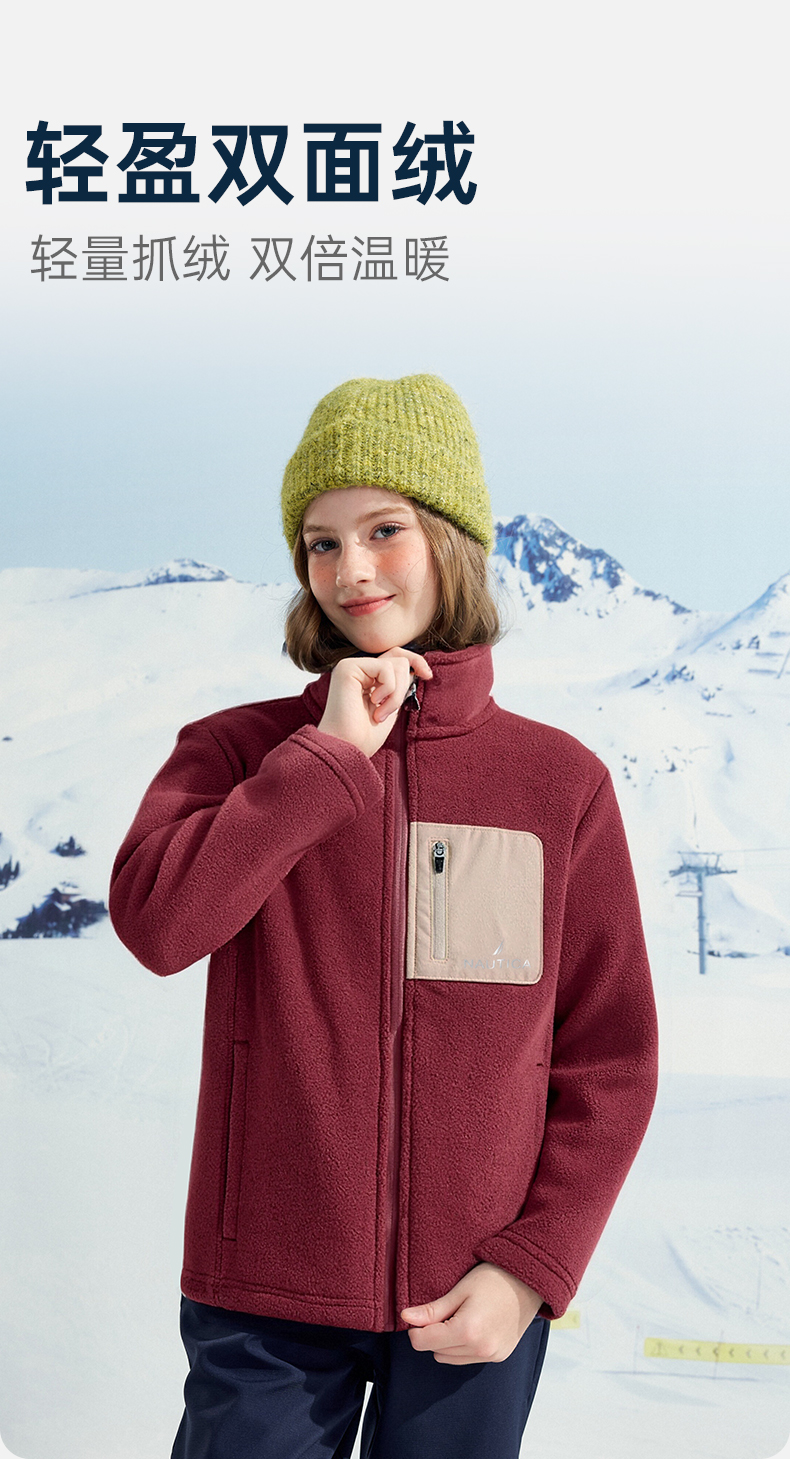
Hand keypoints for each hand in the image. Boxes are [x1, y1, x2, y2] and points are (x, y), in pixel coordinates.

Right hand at [316, 647, 432, 758]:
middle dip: (403, 687)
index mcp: (366, 677)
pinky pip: (385, 668)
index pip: (395, 657)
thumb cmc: (365, 736)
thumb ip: (399, 685)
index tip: (428, 676)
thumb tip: (415, 668)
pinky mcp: (347, 668)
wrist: (348, 749)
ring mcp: (351, 666)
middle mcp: (358, 668)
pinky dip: (388, 690)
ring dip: (396, 694)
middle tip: (387, 711)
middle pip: (399, 658)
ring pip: (396, 663)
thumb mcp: (391, 706)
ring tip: (380, 713)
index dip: (416, 661)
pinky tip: (374, 704)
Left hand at [400, 1262, 543, 1363]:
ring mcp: (491, 1356)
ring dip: (448, 1343)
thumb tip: (406, 1318)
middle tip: (445, 1310)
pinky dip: (464, 1347)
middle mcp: (480, 1350)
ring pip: (450, 1359)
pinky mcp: (499, 1357)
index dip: (416, 1328)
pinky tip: (474, 1325)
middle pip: (436, 1352)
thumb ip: (432, 1310)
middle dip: (433, 1334)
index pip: (423, 1343)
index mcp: (466, 1332)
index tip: (421, 1314)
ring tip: (461, 1317)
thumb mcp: (460, 1290)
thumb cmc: (494, 1279)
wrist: (530, 1282)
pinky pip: (468, 1359)